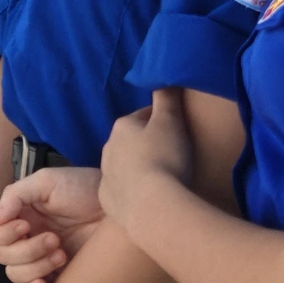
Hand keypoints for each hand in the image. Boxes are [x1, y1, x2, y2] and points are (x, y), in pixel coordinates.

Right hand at [0, 168, 104, 282]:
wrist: (120, 208)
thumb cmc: (84, 188)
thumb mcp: (47, 182)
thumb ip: (16, 195)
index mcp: (18, 214)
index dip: (1, 233)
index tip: (24, 225)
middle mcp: (25, 237)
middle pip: (2, 255)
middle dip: (26, 249)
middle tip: (54, 238)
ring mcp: (40, 258)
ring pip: (16, 274)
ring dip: (35, 266)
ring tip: (61, 253)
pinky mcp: (57, 275)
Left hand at [99, 88, 193, 240]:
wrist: (151, 206)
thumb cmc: (164, 158)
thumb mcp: (171, 121)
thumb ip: (167, 97)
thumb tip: (162, 75)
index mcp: (122, 126)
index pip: (143, 116)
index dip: (162, 121)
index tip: (177, 129)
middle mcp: (108, 148)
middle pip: (132, 141)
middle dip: (148, 144)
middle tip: (172, 154)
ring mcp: (106, 175)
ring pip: (125, 165)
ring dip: (140, 167)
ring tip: (163, 177)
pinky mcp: (107, 200)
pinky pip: (122, 190)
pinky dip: (134, 189)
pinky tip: (150, 196)